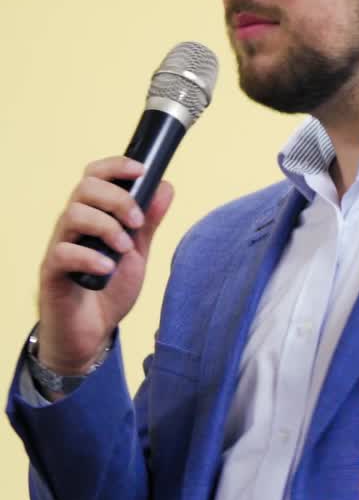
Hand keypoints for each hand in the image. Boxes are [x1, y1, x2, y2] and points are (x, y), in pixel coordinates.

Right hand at [36, 157, 174, 374]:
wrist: (92, 332)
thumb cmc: (109, 287)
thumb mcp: (138, 252)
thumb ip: (148, 222)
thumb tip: (165, 187)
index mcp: (93, 215)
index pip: (94, 176)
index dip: (115, 167)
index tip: (142, 171)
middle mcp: (73, 226)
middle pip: (84, 188)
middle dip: (118, 199)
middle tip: (137, 223)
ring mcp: (60, 247)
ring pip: (73, 214)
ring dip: (107, 226)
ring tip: (125, 249)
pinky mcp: (52, 273)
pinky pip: (62, 252)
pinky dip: (90, 257)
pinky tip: (108, 268)